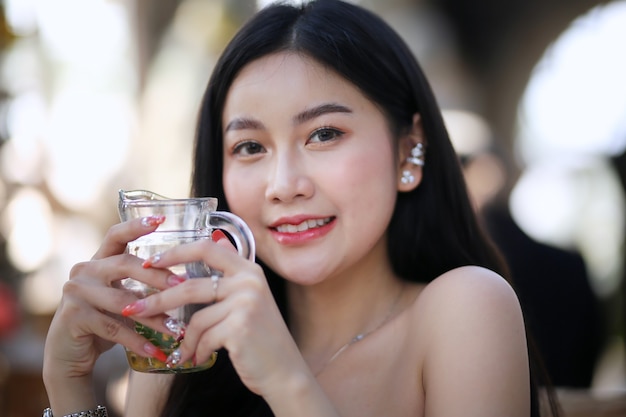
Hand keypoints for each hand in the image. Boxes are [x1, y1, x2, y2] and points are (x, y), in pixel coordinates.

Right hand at [43, 216, 178, 385]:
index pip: (116, 236)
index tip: (160, 219)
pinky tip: (157, 350)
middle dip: (157, 276)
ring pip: (124, 302)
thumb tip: (183, 279)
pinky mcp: (74, 317)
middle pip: (125, 264)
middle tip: (183, 285)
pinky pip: (115, 328)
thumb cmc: (103, 322)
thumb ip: (141, 285)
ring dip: (155, 317)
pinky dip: (138, 341)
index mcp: (97, 261)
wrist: (69, 355)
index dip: (136, 226)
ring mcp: (76, 293)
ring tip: (177, 329)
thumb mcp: (121, 298)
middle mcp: (83, 271)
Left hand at [127, 234, 310, 397]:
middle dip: (158, 300)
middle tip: (134, 308)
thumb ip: (232, 274)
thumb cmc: (262, 338)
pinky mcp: (240, 326)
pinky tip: (199, 358)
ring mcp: (246, 303)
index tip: (151, 261)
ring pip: (195, 318)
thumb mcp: (250, 299)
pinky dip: (197, 350)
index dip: (176, 252)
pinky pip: (203, 337)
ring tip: (184, 350)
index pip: (207, 248)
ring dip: (185, 338)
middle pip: (190, 286)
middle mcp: (249, 282)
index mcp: (249, 270)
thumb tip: (218, 240)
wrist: (284, 371)